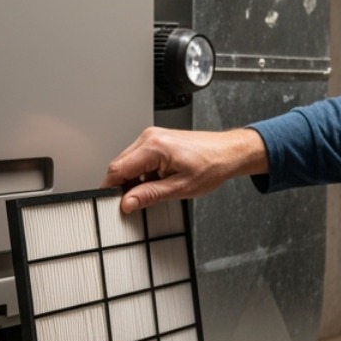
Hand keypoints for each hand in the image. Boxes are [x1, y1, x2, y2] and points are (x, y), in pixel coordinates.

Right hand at [101, 127, 268, 212]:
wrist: (228, 153)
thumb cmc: (212, 165)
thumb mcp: (180, 188)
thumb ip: (150, 195)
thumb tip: (128, 202)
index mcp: (154, 147)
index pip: (117, 169)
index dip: (111, 189)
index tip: (112, 203)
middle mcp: (150, 137)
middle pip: (120, 165)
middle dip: (123, 186)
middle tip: (135, 203)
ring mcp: (152, 137)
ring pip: (128, 163)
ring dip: (134, 180)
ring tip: (155, 190)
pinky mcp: (156, 140)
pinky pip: (138, 158)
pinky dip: (142, 173)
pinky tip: (156, 182)